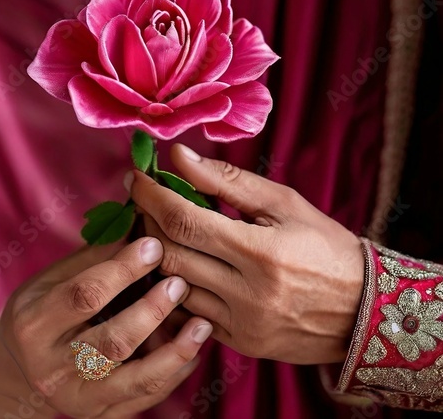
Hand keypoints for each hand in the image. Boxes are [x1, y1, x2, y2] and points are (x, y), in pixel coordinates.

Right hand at [0, 238, 211, 417]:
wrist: (21, 369)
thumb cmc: (43, 311)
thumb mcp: (53, 280)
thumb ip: (94, 259)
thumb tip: (137, 227)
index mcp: (35, 325)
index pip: (85, 295)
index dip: (123, 270)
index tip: (155, 245)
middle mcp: (52, 368)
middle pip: (112, 342)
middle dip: (153, 310)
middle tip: (180, 283)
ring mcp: (76, 398)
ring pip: (134, 380)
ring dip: (174, 350)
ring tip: (202, 324)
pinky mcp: (98, 416)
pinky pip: (144, 399)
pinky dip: (174, 374)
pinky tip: (193, 350)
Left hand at [129, 144, 364, 364]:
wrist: (363, 308)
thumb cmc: (325, 246)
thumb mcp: (284, 203)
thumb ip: (228, 181)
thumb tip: (179, 157)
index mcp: (261, 252)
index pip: (184, 221)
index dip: (152, 196)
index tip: (136, 177)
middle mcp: (246, 294)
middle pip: (169, 254)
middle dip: (147, 222)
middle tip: (145, 201)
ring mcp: (240, 325)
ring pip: (171, 288)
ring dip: (156, 254)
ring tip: (159, 230)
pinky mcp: (239, 343)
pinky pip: (187, 315)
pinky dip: (174, 287)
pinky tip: (180, 264)